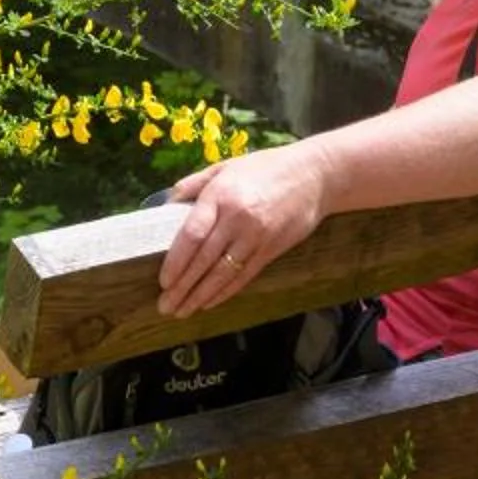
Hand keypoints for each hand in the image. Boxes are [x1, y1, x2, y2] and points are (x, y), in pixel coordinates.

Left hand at [155, 141, 329, 318]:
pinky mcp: (272, 249)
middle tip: (165, 307)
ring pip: (223, 273)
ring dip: (200, 296)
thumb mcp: (226, 167)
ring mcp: (256, 236)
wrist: (314, 175)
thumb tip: (165, 204)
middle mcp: (237, 219)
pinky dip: (225, 292)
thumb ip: (194, 184)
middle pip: (204, 260)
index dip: (176, 262)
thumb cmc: (265, 168)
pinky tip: (209, 303)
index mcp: (220, 196)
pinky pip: (244, 276)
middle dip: (182, 287)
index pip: (192, 235)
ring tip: (182, 311)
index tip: (163, 281)